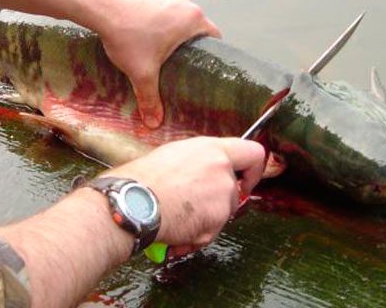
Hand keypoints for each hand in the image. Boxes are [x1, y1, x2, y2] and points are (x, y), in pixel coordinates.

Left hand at [97, 0, 221, 128]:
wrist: (99, 7)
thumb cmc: (126, 37)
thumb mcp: (142, 73)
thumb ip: (151, 99)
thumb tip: (154, 124)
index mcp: (193, 19)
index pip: (214, 35)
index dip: (210, 50)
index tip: (201, 62)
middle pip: (195, 22)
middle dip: (187, 38)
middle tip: (175, 56)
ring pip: (178, 8)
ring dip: (172, 21)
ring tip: (157, 38)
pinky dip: (156, 8)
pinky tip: (143, 21)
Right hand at [101, 137, 264, 256]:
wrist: (132, 202)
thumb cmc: (141, 178)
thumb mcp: (173, 155)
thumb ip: (198, 162)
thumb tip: (202, 171)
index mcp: (212, 149)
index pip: (254, 153)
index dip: (253, 170)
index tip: (244, 180)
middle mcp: (222, 170)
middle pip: (235, 191)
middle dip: (217, 202)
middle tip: (194, 205)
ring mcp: (222, 198)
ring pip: (223, 213)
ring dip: (205, 219)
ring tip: (176, 217)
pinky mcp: (215, 222)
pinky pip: (210, 233)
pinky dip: (194, 237)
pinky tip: (174, 230)